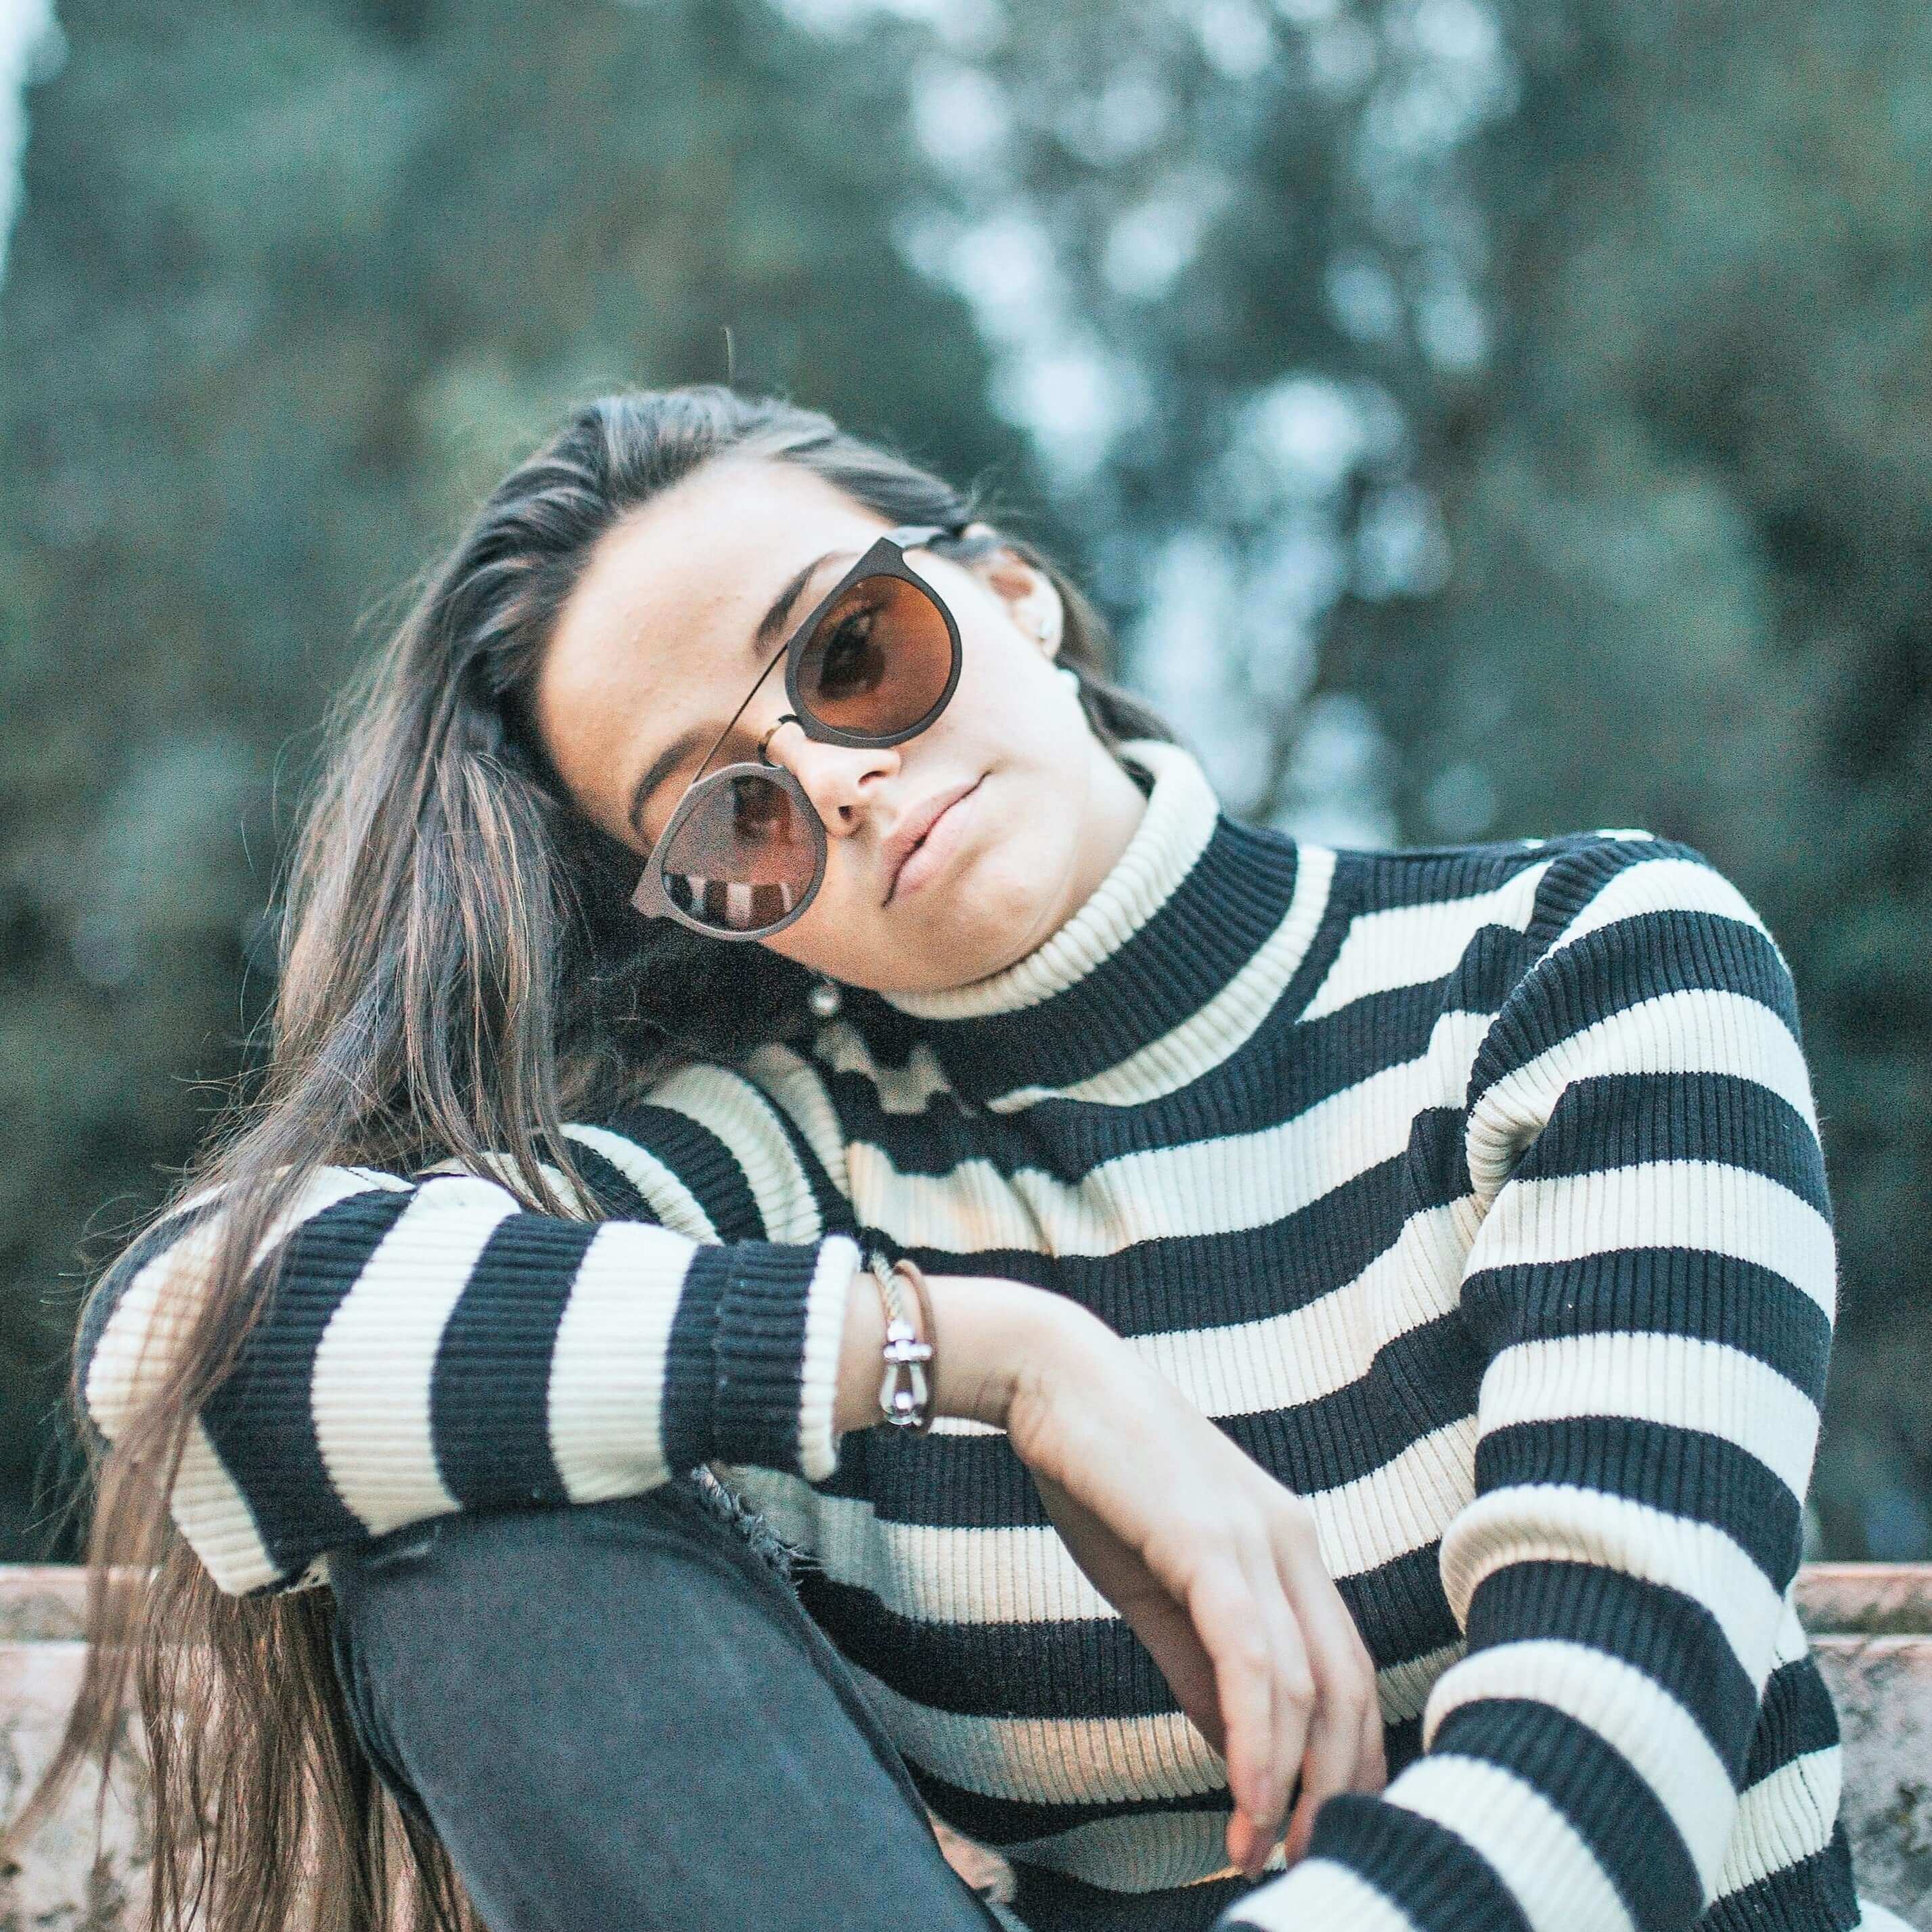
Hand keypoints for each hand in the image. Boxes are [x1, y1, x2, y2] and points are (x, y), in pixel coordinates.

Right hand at [1002, 1303, 1386, 1877]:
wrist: (1048, 1376)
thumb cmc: (1096, 1472)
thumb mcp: (1155, 1582)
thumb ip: (1198, 1659)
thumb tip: (1234, 1746)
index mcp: (1287, 1542)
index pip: (1345, 1669)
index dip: (1341, 1759)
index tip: (1312, 1829)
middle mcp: (1293, 1538)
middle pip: (1349, 1687)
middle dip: (1335, 1788)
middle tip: (1304, 1862)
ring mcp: (1258, 1536)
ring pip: (1306, 1684)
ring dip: (1290, 1784)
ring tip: (1260, 1849)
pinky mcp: (1211, 1541)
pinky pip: (1252, 1659)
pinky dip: (1256, 1738)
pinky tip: (1246, 1796)